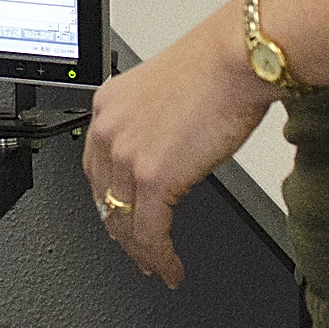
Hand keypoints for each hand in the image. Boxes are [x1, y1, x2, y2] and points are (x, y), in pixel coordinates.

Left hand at [84, 0, 275, 287]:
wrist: (233, 60)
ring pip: (123, 221)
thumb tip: (163, 156)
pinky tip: (171, 267)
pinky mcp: (153, 176)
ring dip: (141, 252)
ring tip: (158, 266)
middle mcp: (109, 128)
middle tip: (138, 252)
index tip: (121, 218)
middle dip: (121, 231)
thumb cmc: (213, 71)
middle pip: (103, 198)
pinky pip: (149, 233)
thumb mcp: (162, 95)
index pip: (95, 167)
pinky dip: (160, 258)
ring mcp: (127, 153)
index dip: (108, 201)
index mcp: (108, 105)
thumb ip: (150, 126)